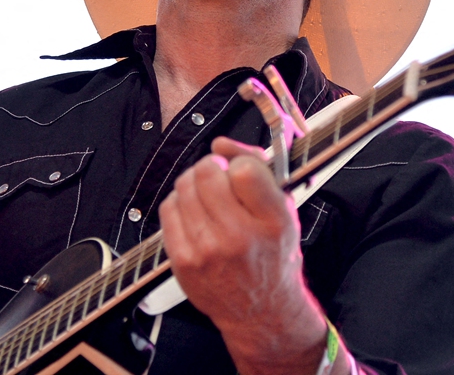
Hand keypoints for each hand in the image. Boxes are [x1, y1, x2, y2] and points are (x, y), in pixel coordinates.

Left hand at [159, 137, 327, 374]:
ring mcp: (207, 250)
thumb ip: (258, 168)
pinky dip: (179, 202)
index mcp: (272, 222)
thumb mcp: (284, 210)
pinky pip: (168, 209)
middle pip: (207, 172)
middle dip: (212, 167)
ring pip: (184, 186)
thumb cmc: (274, 258)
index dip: (239, 162)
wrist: (261, 311)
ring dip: (194, 182)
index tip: (241, 172)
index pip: (244, 169)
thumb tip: (220, 142)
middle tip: (220, 179)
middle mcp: (239, 237)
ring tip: (207, 196)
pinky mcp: (183, 260)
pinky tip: (194, 213)